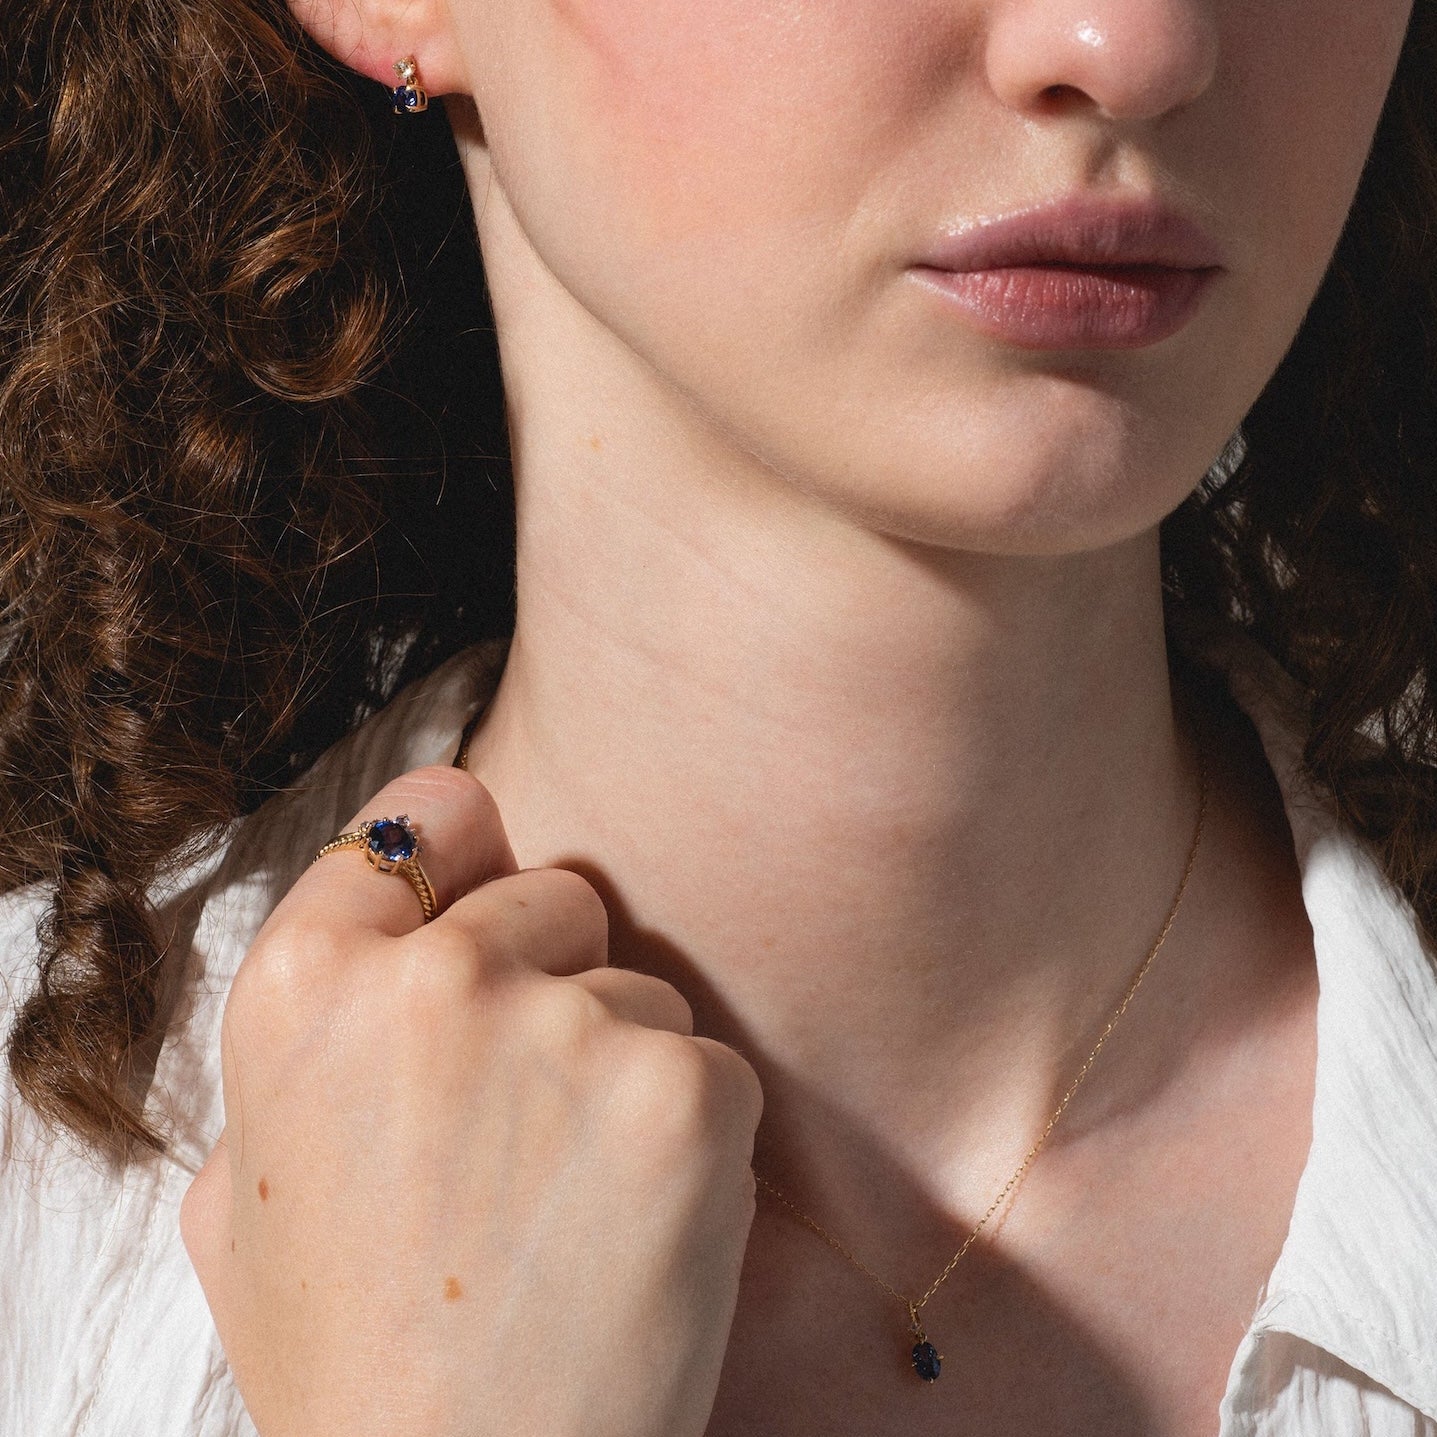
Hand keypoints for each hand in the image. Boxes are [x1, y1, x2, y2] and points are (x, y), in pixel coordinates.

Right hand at [181, 765, 763, 1436]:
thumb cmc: (352, 1357)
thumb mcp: (242, 1197)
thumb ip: (298, 1051)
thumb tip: (370, 957)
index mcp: (303, 985)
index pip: (422, 817)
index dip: (460, 856)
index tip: (481, 887)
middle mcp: (432, 981)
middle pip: (551, 894)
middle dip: (550, 976)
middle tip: (517, 1118)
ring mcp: (567, 1027)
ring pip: (639, 985)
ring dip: (619, 1067)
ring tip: (566, 1199)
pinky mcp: (684, 1090)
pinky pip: (709, 1059)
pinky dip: (692, 1130)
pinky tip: (634, 1225)